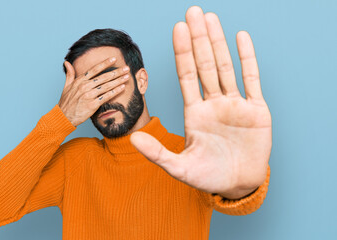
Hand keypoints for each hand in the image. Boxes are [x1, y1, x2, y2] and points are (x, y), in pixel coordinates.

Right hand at [58, 57, 128, 126]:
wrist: (64, 117)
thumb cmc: (66, 102)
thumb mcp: (66, 86)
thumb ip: (69, 74)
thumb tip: (67, 62)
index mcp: (80, 81)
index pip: (94, 69)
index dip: (105, 63)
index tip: (114, 59)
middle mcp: (85, 86)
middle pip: (104, 77)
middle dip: (117, 72)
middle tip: (126, 68)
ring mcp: (89, 95)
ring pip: (107, 86)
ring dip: (118, 81)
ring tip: (127, 77)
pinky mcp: (93, 104)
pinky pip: (106, 96)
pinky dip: (115, 91)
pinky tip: (122, 88)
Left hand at [130, 6, 271, 198]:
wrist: (238, 185)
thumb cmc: (208, 177)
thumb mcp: (179, 168)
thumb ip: (157, 153)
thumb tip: (132, 138)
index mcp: (194, 113)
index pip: (186, 75)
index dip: (182, 52)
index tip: (178, 29)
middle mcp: (213, 103)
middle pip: (204, 64)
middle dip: (198, 39)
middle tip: (193, 12)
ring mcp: (234, 104)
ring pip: (225, 66)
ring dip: (218, 42)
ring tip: (210, 18)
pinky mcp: (256, 109)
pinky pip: (252, 78)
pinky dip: (247, 58)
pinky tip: (241, 37)